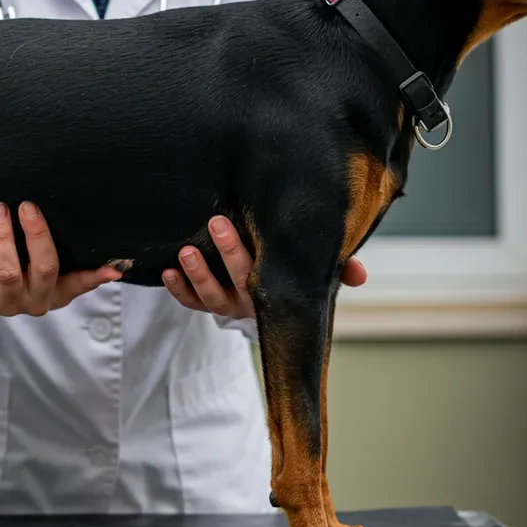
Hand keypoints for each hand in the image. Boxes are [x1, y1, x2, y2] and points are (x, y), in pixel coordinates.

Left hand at [0, 201, 121, 316]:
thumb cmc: (17, 265)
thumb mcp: (41, 264)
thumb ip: (69, 260)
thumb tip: (114, 261)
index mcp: (56, 292)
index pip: (78, 283)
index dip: (95, 276)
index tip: (113, 267)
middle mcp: (34, 301)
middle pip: (43, 270)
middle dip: (36, 235)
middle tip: (27, 205)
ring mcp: (6, 303)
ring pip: (8, 271)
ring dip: (4, 236)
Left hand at [161, 215, 367, 319]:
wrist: (264, 295)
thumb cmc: (290, 268)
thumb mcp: (313, 269)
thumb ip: (337, 267)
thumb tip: (360, 274)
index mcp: (279, 291)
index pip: (275, 277)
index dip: (272, 262)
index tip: (266, 234)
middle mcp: (253, 300)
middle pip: (241, 279)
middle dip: (230, 251)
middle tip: (218, 222)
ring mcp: (227, 303)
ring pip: (211, 297)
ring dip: (198, 274)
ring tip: (186, 252)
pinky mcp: (203, 303)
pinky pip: (190, 303)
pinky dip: (177, 289)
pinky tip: (166, 272)